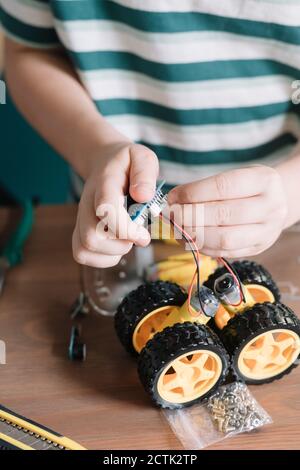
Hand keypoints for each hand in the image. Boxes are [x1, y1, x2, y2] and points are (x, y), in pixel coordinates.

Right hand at [72, 142, 158, 266]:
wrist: (104, 162)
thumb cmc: (127, 163)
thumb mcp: (143, 158)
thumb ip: (145, 173)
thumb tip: (143, 196)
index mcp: (104, 184)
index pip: (105, 211)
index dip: (126, 229)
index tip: (144, 234)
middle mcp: (87, 203)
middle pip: (91, 236)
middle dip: (120, 245)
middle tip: (138, 237)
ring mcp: (81, 218)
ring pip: (84, 249)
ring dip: (112, 254)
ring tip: (128, 241)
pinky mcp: (80, 230)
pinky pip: (82, 254)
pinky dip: (103, 259)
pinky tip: (118, 247)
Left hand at [167, 166, 287, 257]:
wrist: (280, 201)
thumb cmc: (248, 187)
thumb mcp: (236, 176)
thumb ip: (207, 188)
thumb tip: (173, 201)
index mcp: (264, 180)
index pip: (223, 187)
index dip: (193, 193)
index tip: (173, 197)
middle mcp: (271, 206)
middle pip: (223, 215)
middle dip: (190, 216)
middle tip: (172, 215)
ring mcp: (267, 230)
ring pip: (225, 238)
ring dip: (195, 235)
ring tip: (178, 229)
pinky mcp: (259, 247)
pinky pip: (226, 252)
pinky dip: (204, 247)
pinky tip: (191, 239)